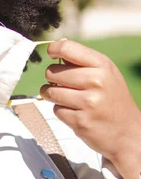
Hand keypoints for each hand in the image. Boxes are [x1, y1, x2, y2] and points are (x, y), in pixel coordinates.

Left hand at [40, 39, 140, 178]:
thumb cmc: (112, 99)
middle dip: (54, 78)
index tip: (52, 54)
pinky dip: (62, 111)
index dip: (53, 49)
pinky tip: (76, 112)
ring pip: (51, 92)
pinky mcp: (80, 121)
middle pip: (52, 72)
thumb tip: (57, 44)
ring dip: (53, 95)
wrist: (128, 133)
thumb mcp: (105, 73)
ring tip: (67, 98)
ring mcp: (88, 102)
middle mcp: (96, 81)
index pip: (66, 48)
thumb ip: (82, 59)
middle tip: (65, 84)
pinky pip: (56, 110)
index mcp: (102, 65)